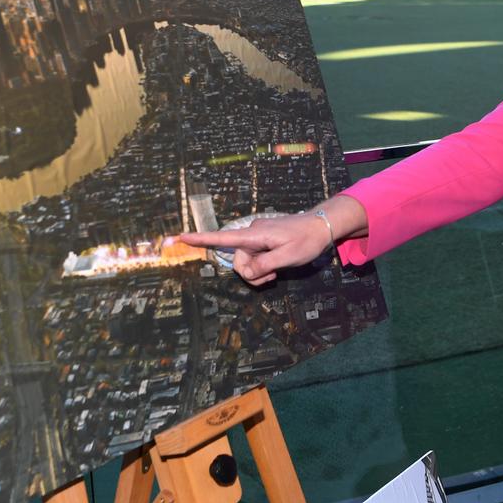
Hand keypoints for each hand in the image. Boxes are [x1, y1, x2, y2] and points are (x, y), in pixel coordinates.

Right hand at [181, 213, 328, 285]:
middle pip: (237, 260)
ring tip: (276, 272)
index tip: (181, 236)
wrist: (322, 227)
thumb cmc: (306, 240)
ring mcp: (257, 237)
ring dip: (257, 272)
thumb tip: (246, 271)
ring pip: (246, 262)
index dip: (201, 239)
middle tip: (272, 276)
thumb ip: (264, 265)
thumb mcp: (287, 257)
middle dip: (250, 273)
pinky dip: (262, 267)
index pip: (223, 237)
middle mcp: (252, 233)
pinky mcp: (263, 241)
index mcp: (255, 234)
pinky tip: (275, 268)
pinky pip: (254, 258)